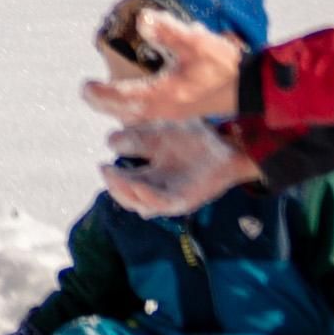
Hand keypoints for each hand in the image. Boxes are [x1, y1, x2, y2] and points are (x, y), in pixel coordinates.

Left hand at [78, 5, 246, 125]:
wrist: (250, 88)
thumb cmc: (222, 65)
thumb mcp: (196, 42)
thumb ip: (168, 31)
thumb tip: (142, 19)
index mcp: (163, 94)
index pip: (122, 96)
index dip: (101, 92)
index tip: (84, 85)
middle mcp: (164, 107)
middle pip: (125, 110)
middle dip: (105, 102)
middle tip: (87, 93)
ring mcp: (174, 112)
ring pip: (137, 113)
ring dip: (119, 106)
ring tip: (103, 96)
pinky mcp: (183, 110)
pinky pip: (150, 113)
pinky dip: (136, 106)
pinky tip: (133, 98)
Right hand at [97, 123, 252, 218]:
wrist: (228, 145)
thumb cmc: (195, 137)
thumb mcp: (160, 132)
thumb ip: (137, 136)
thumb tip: (111, 141)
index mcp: (149, 173)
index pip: (123, 177)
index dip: (112, 171)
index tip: (108, 153)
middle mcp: (156, 186)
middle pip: (126, 193)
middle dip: (113, 184)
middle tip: (105, 169)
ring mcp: (168, 195)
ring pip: (138, 202)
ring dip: (123, 191)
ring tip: (113, 176)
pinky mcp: (183, 200)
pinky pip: (160, 203)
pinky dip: (146, 197)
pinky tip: (137, 185)